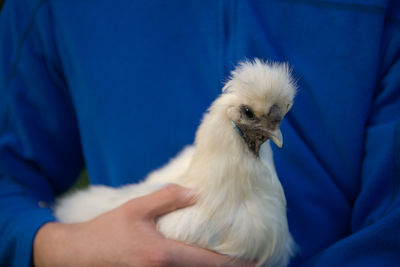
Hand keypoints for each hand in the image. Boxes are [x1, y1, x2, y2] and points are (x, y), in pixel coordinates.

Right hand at [33, 184, 253, 265]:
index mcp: (164, 255)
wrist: (76, 255)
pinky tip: (199, 262)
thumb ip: (168, 198)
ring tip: (228, 264)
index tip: (254, 264)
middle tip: (248, 264)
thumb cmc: (107, 231)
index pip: (210, 264)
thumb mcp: (137, 208)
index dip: (235, 265)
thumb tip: (196, 194)